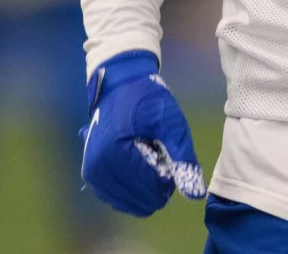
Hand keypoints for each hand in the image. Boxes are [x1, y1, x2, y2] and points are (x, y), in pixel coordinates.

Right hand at [80, 50, 205, 216]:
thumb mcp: (171, 123)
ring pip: (132, 203)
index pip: (154, 190)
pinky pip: (118, 198)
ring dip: (144, 185)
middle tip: (157, 152)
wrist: (118, 84)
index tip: (167, 150)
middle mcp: (98, 170)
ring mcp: (92, 175)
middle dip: (157, 182)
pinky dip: (133, 187)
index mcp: (116, 156)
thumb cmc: (146, 99)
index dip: (170, 175)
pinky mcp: (91, 175)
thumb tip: (196, 195)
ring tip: (145, 154)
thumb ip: (183, 158)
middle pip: (143, 200)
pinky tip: (136, 163)